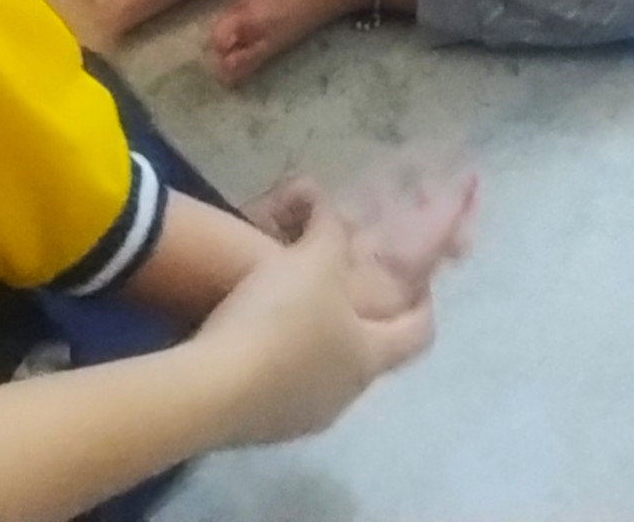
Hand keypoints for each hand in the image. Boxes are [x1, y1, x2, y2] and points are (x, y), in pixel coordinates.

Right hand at [187, 200, 440, 445]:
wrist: (209, 391)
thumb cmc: (280, 320)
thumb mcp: (311, 260)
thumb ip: (328, 230)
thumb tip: (326, 202)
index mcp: (369, 357)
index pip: (417, 333)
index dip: (424, 305)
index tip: (417, 283)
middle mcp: (344, 397)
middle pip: (368, 356)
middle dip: (361, 323)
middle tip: (343, 288)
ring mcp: (300, 420)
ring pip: (323, 376)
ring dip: (316, 345)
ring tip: (294, 309)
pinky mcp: (259, 431)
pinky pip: (281, 391)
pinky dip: (278, 365)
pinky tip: (254, 339)